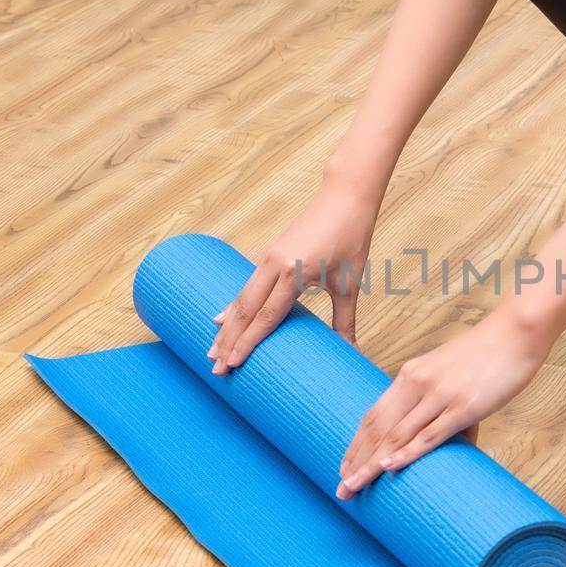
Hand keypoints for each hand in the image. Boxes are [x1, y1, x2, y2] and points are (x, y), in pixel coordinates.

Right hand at [209, 183, 377, 373]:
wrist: (345, 197)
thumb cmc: (351, 238)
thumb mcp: (349, 284)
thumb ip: (345, 321)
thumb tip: (353, 353)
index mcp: (294, 273)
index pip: (265, 317)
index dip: (247, 343)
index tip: (232, 365)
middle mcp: (274, 265)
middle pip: (244, 311)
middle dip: (228, 342)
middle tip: (216, 369)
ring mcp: (268, 257)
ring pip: (241, 297)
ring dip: (226, 327)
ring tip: (212, 351)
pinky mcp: (268, 252)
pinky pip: (246, 285)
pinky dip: (233, 305)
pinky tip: (221, 320)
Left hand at [335, 306, 554, 499]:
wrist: (516, 332)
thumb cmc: (487, 354)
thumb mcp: (450, 372)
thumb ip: (439, 402)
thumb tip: (444, 438)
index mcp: (410, 374)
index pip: (373, 415)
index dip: (356, 444)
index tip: (344, 467)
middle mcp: (418, 383)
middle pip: (378, 428)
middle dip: (356, 461)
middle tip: (342, 489)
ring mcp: (440, 395)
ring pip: (397, 435)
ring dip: (372, 465)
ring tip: (355, 487)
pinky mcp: (464, 406)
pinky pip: (430, 434)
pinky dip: (408, 453)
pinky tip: (390, 467)